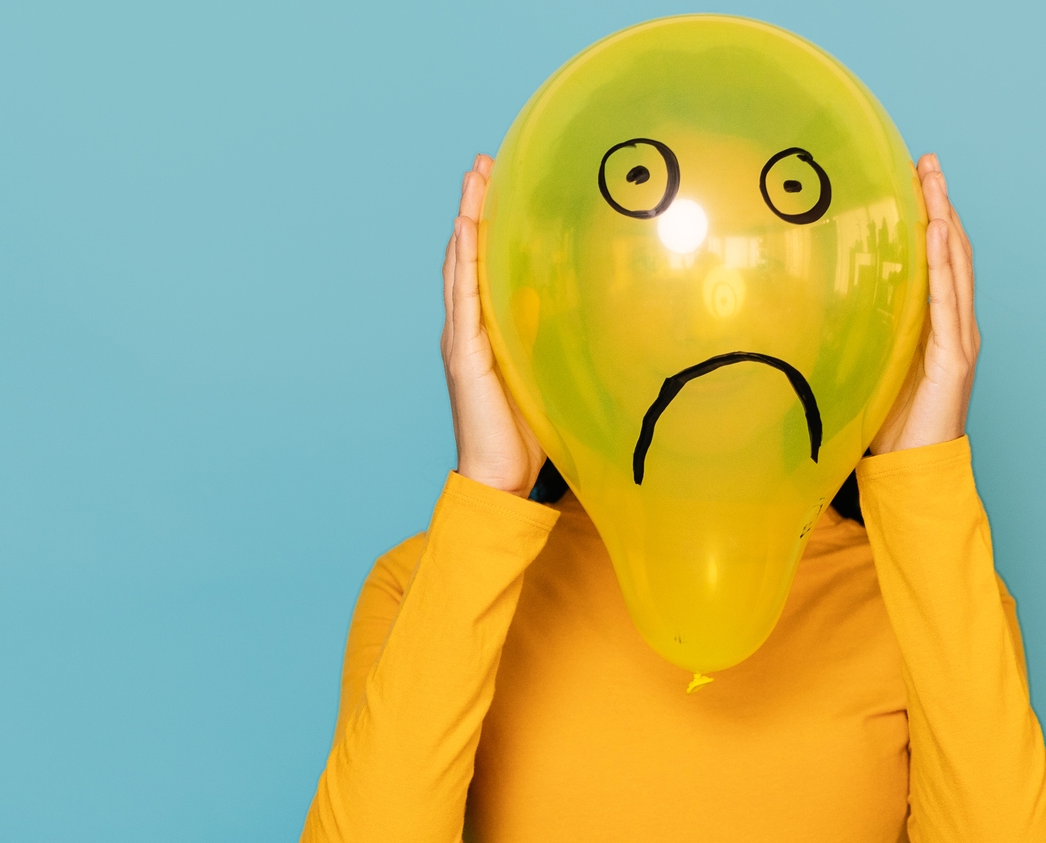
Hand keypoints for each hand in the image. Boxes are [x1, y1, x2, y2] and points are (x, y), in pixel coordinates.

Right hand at [442, 154, 544, 496]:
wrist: (498, 478)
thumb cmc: (525, 437)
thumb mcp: (548, 376)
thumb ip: (556, 344)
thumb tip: (586, 314)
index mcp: (484, 332)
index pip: (483, 266)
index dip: (486, 224)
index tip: (496, 182)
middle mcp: (466, 328)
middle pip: (466, 254)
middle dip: (472, 206)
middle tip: (481, 161)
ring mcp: (461, 339)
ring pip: (459, 265)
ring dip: (464, 218)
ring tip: (472, 177)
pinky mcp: (464, 354)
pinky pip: (463, 298)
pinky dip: (461, 261)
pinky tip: (463, 229)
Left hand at [869, 154, 979, 454]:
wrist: (916, 471)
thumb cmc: (894, 427)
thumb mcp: (874, 365)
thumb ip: (866, 332)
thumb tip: (825, 303)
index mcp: (940, 326)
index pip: (939, 259)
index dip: (932, 216)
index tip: (917, 177)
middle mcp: (957, 326)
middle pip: (954, 250)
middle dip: (942, 202)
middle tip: (928, 159)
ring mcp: (960, 340)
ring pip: (957, 266)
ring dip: (946, 219)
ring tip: (935, 180)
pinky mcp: (956, 358)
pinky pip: (949, 301)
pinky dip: (944, 264)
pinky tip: (937, 232)